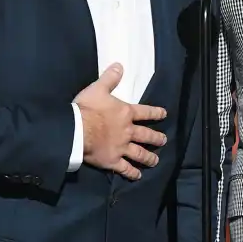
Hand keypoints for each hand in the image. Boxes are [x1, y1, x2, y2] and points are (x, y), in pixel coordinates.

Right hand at [73, 63, 166, 179]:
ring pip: (139, 153)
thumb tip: (119, 65)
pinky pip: (125, 168)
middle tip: (163, 141)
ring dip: (149, 157)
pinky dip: (132, 173)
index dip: (155, 113)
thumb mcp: (98, 89)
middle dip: (156, 138)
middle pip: (146, 135)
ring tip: (156, 161)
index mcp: (126, 113)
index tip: (164, 115)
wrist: (77, 130)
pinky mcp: (113, 161)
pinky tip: (138, 176)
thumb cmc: (87, 108)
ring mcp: (121, 148)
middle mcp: (128, 131)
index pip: (145, 112)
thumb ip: (110, 78)